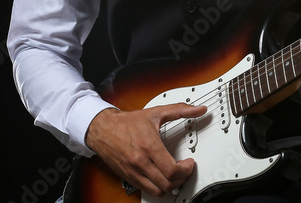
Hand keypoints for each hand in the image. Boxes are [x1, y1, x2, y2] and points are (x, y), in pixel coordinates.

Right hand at [85, 102, 206, 196]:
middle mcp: (140, 162)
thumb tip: (198, 109)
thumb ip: (180, 110)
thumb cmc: (127, 123)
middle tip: (184, 169)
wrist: (103, 129)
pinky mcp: (129, 178)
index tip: (189, 163)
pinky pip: (146, 190)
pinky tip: (161, 177)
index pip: (171, 170)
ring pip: (157, 191)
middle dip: (181, 179)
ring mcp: (134, 172)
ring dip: (170, 186)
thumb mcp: (156, 113)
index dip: (186, 170)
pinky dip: (157, 187)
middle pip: (167, 184)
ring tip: (174, 175)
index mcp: (148, 146)